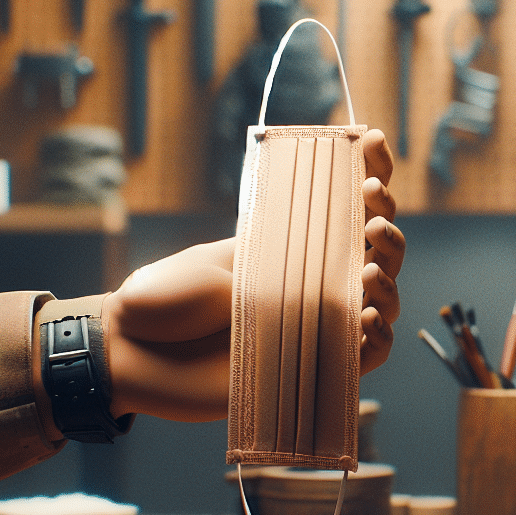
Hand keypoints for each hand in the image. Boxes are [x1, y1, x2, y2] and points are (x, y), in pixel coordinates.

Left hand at [103, 128, 404, 422]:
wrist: (126, 353)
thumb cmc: (160, 301)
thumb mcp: (211, 267)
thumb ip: (267, 270)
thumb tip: (318, 280)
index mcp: (286, 248)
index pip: (341, 207)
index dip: (368, 172)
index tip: (373, 142)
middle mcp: (308, 284)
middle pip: (374, 253)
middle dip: (386, 224)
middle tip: (372, 209)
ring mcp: (313, 326)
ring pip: (378, 303)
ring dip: (388, 281)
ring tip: (370, 270)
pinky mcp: (308, 372)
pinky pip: (363, 359)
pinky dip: (377, 340)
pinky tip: (368, 319)